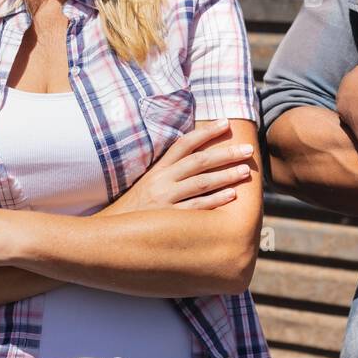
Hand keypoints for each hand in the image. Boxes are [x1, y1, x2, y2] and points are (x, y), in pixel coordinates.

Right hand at [98, 118, 252, 216]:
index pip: (184, 144)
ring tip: (245, 171)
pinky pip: (196, 208)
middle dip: (226, 153)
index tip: (227, 123)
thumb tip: (195, 159)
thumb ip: (169, 172)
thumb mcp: (148, 184)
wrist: (109, 234)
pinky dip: (215, 200)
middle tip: (248, 149)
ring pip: (201, 183)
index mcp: (157, 170)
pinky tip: (232, 195)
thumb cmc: (135, 210)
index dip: (206, 132)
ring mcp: (165, 200)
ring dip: (226, 176)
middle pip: (199, 161)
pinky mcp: (168, 220)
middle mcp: (162, 181)